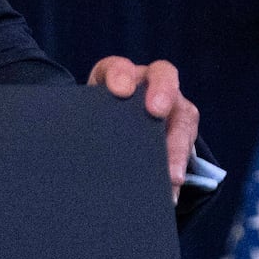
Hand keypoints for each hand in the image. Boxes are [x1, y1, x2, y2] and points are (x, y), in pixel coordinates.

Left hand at [87, 56, 199, 202]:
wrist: (109, 130)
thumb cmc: (95, 119)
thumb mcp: (87, 115)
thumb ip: (81, 121)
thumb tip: (70, 146)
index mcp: (118, 75)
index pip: (118, 66)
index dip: (120, 74)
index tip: (119, 91)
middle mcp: (149, 84)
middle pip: (163, 78)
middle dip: (162, 92)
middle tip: (156, 111)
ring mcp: (171, 106)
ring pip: (183, 116)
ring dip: (178, 145)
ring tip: (171, 174)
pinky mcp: (182, 132)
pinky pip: (188, 147)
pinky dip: (179, 170)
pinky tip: (171, 192)